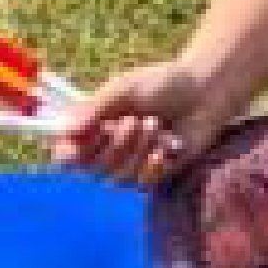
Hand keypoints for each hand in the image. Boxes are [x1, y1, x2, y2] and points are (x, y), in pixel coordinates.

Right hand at [52, 59, 226, 185]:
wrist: (204, 92)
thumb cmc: (161, 85)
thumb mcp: (124, 89)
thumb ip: (94, 110)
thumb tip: (63, 131)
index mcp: (93, 128)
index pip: (66, 156)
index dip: (68, 156)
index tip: (78, 148)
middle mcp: (107, 150)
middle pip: (93, 169)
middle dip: (116, 144)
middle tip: (135, 120)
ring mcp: (130, 165)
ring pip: (119, 177)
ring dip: (139, 149)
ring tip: (156, 125)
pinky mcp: (154, 176)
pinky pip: (144, 183)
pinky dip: (155, 164)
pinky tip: (168, 146)